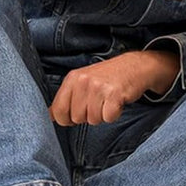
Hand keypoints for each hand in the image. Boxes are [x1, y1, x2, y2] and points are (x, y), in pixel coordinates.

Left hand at [49, 50, 179, 125]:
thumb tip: (49, 116)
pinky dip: (114, 114)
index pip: (58, 111)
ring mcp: (99, 87)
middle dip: (89, 115)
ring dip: (103, 115)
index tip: (78, 113)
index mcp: (73, 78)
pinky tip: (117, 102)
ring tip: (108, 100)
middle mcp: (84, 81)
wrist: (136, 66)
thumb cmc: (108, 77)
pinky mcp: (114, 94)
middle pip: (77, 118)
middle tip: (99, 102)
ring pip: (93, 119)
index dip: (67, 119)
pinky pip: (108, 118)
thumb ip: (66, 97)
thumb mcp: (83, 81)